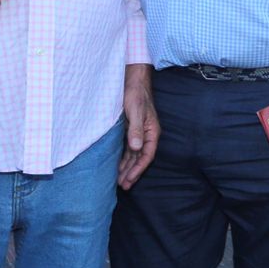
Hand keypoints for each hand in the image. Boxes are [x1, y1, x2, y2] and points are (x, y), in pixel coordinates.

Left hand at [118, 64, 159, 188]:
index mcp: (152, 131)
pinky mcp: (130, 130)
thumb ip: (136, 129)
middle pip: (140, 158)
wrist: (132, 80)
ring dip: (127, 168)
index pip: (146, 155)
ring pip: (133, 155)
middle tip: (123, 186)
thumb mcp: (136, 111)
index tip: (129, 180)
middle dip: (132, 173)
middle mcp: (146, 134)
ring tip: (119, 181)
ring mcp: (138, 133)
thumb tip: (136, 148)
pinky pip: (127, 149)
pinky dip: (123, 159)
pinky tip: (116, 166)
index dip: (138, 169)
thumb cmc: (136, 94)